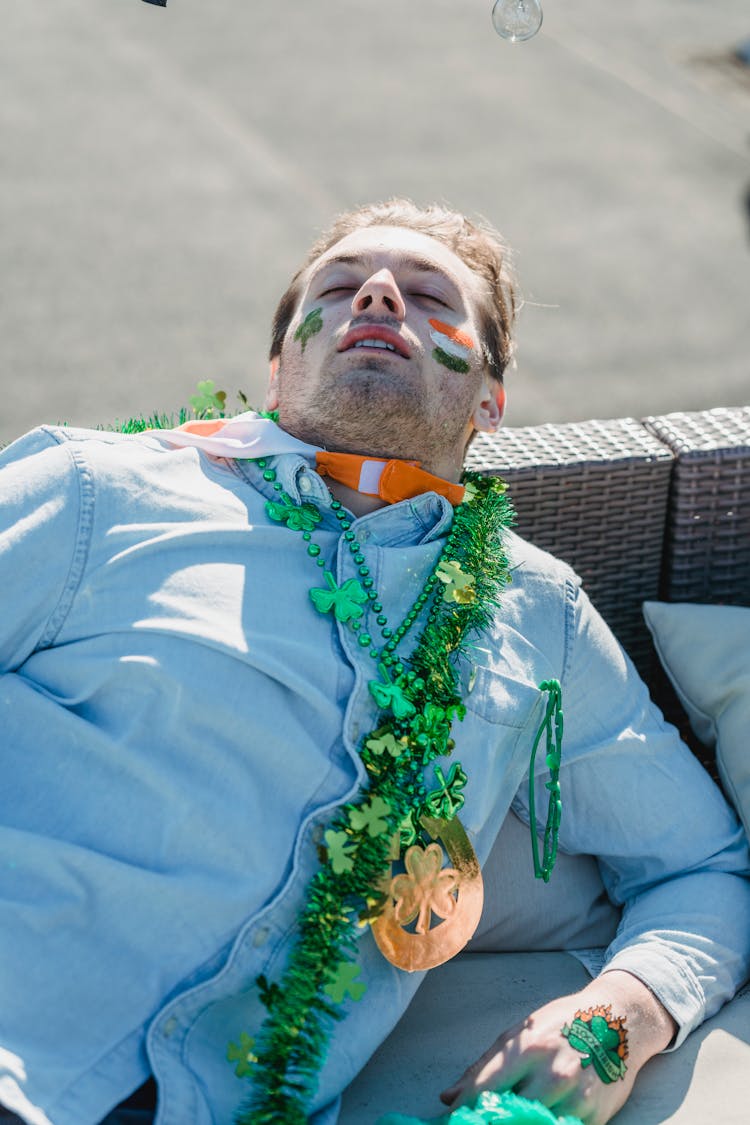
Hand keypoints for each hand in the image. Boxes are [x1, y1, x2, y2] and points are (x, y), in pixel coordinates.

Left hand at [439, 970, 675, 1124]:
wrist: (619, 1022)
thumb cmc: (563, 1023)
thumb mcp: (521, 1032)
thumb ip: (484, 1066)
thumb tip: (448, 1096)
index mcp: (531, 1048)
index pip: (487, 1087)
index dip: (465, 1106)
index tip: (453, 1116)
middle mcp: (554, 1074)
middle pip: (509, 1115)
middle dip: (490, 1120)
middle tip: (482, 1118)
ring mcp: (576, 1099)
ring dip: (517, 1123)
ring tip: (509, 1117)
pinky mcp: (593, 1117)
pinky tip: (536, 1119)